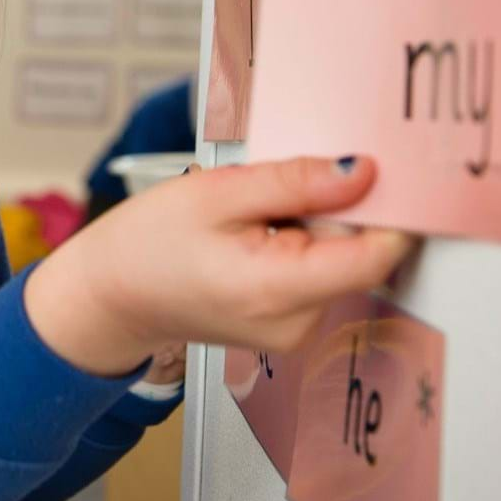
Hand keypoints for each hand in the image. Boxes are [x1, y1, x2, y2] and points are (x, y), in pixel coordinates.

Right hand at [24, 156, 415, 377]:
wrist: (111, 296)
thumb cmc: (148, 246)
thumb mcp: (217, 192)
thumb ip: (295, 182)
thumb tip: (362, 172)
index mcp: (279, 290)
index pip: (378, 254)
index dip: (389, 207)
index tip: (380, 171)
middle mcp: (297, 323)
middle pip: (358, 251)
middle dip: (332, 209)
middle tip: (275, 191)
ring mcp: (296, 329)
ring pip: (338, 258)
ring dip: (310, 226)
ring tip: (254, 218)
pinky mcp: (291, 325)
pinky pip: (318, 272)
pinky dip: (297, 246)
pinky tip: (255, 237)